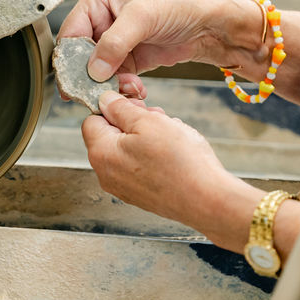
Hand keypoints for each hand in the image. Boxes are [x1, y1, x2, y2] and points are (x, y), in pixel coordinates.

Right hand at [58, 0, 255, 86]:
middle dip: (92, 76)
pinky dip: (122, 88)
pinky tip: (136, 88)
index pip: (70, 33)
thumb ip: (115, 42)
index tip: (76, 81)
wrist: (207, 25)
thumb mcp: (144, 17)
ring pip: (95, 73)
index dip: (70, 59)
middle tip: (102, 91)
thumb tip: (93, 69)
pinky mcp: (125, 61)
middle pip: (79, 56)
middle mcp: (99, 21)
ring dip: (109, 85)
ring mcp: (111, 43)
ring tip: (129, 86)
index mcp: (96, 0)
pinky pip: (113, 80)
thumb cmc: (179, 6)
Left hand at [83, 91, 259, 245]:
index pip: (92, 120)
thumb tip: (105, 100)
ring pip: (127, 150)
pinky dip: (153, 156)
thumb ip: (121, 108)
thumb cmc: (179, 161)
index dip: (113, 108)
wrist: (206, 200)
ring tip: (170, 137)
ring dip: (146, 137)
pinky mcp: (141, 196)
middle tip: (157, 119)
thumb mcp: (148, 121)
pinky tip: (173, 155)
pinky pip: (140, 166)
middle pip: (110, 135)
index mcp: (102, 154)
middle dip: (133, 122)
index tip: (135, 105)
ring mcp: (123, 188)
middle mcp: (107, 174)